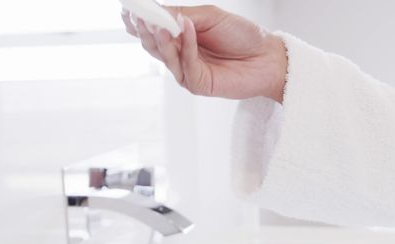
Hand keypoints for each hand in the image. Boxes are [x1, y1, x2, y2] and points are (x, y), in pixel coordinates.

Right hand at [121, 5, 286, 102]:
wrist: (267, 57)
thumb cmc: (241, 35)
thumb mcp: (209, 17)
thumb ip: (183, 16)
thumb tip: (156, 12)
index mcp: (179, 36)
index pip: (152, 28)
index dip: (138, 20)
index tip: (127, 9)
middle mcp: (179, 54)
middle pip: (152, 44)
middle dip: (144, 29)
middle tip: (138, 15)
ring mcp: (186, 71)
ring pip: (164, 56)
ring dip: (160, 38)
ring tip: (157, 23)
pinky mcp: (197, 84)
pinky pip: (186, 64)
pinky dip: (186, 46)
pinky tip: (188, 29)